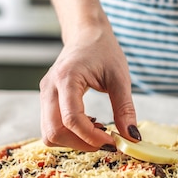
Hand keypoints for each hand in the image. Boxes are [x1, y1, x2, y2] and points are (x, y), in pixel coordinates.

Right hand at [39, 25, 138, 150]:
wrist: (86, 34)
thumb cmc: (103, 50)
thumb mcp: (120, 78)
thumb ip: (125, 109)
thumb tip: (132, 138)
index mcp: (67, 78)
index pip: (71, 119)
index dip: (92, 137)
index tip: (113, 142)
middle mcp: (50, 88)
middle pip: (54, 132)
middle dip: (81, 144)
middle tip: (106, 141)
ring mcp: (45, 95)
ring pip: (50, 134)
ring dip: (74, 141)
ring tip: (98, 130)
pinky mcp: (47, 101)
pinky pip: (52, 127)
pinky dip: (70, 134)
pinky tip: (90, 124)